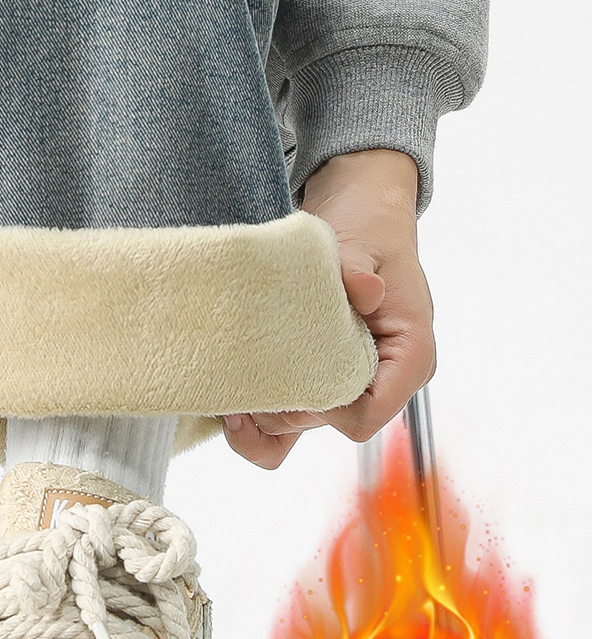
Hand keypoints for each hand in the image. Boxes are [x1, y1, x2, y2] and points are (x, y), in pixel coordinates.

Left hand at [223, 149, 434, 470]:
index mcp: (409, 358)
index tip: (286, 368)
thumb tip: (365, 290)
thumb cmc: (367, 229)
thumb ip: (356, 269)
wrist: (361, 213)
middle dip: (282, 405)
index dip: (322, 405)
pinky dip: (261, 414)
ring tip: (229, 387)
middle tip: (237, 376)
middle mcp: (383, 380)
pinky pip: (293, 416)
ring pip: (304, 425)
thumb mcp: (361, 243)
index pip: (366, 416)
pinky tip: (231, 399)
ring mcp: (351, 380)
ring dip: (264, 411)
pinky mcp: (324, 375)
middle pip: (327, 424)